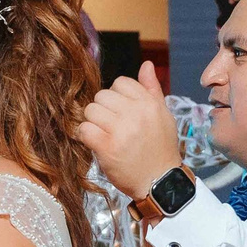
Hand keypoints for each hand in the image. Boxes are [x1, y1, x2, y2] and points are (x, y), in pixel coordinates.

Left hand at [77, 61, 183, 197]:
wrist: (160, 182)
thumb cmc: (160, 149)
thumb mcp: (163, 116)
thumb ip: (152, 89)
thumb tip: (147, 64)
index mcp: (149, 103)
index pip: (120, 82)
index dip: (117, 97)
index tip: (121, 112)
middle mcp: (136, 113)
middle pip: (102, 95)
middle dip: (102, 109)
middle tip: (110, 126)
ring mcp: (121, 130)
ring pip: (90, 110)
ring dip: (93, 123)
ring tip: (103, 135)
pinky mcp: (107, 147)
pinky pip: (84, 129)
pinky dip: (85, 136)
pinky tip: (96, 143)